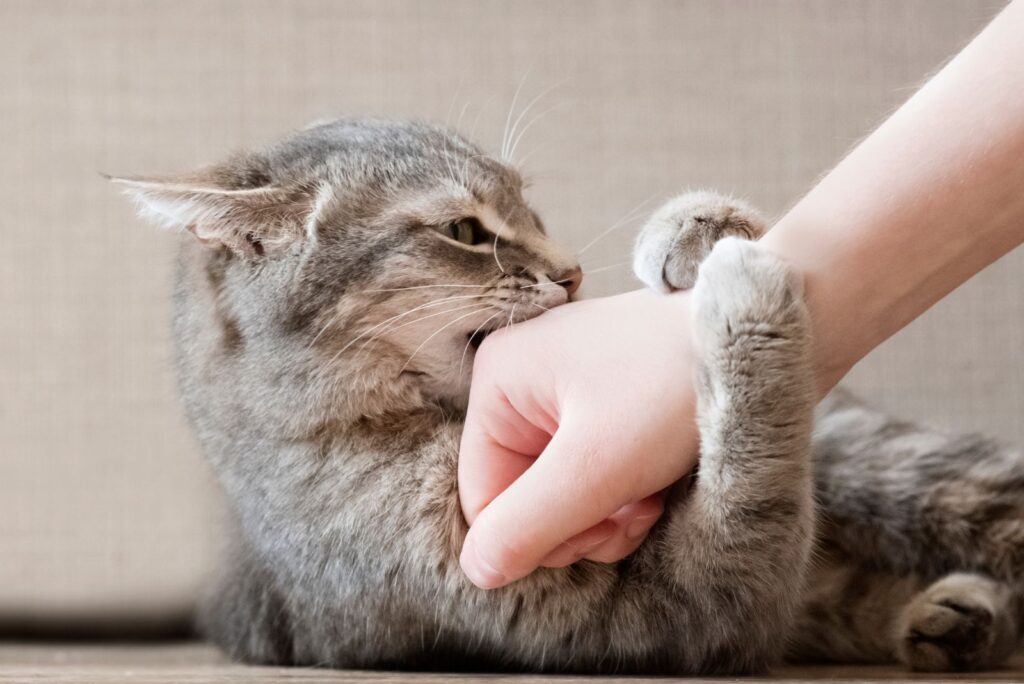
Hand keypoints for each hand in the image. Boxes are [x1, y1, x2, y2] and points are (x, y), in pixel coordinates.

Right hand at [458, 288, 701, 588]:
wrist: (760, 341)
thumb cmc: (678, 384)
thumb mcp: (597, 467)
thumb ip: (528, 525)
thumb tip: (477, 570)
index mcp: (498, 380)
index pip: (484, 498)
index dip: (537, 534)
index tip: (601, 528)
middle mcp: (520, 380)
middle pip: (521, 497)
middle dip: (579, 521)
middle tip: (632, 511)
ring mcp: (560, 389)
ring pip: (557, 493)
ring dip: (605, 513)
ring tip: (649, 494)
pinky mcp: (597, 402)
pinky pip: (587, 472)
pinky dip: (621, 492)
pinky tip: (655, 482)